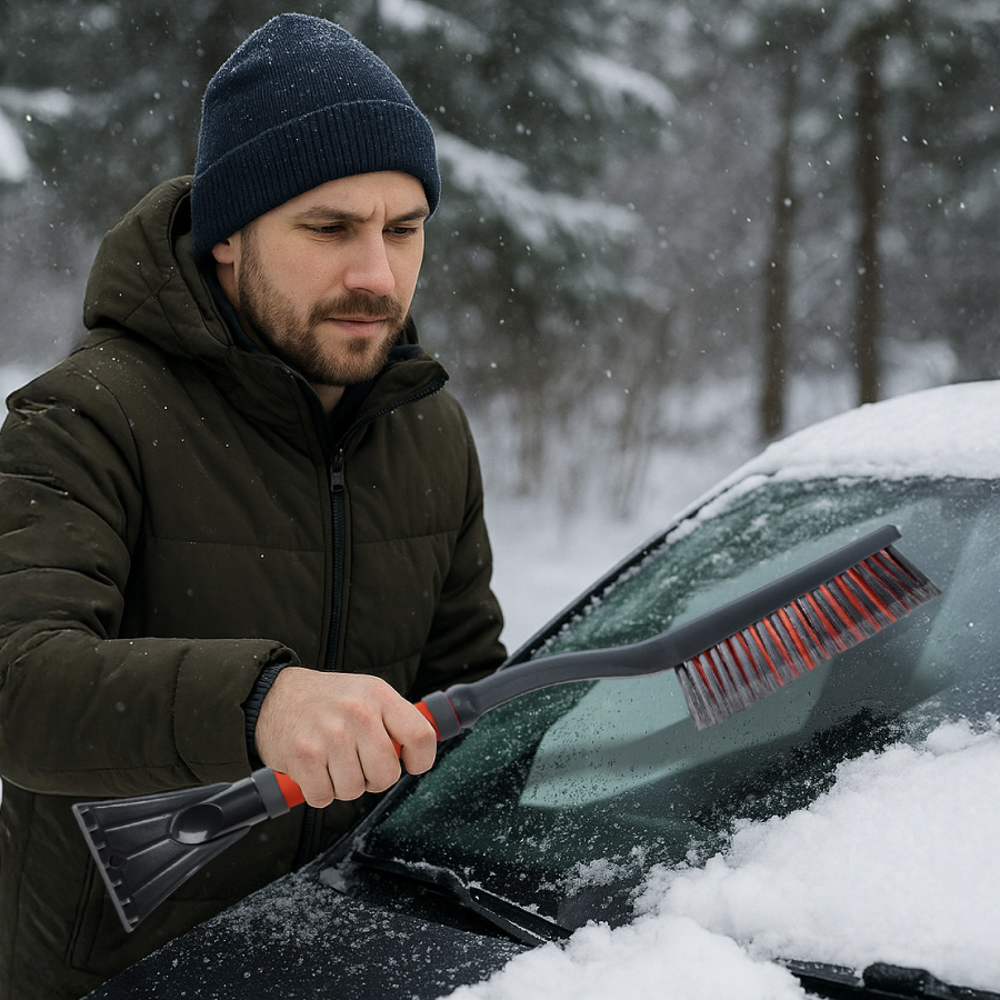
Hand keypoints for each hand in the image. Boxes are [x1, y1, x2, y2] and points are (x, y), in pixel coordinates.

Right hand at [254, 667, 436, 806]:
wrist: (273, 695)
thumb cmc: (326, 701)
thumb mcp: (366, 694)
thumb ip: (393, 721)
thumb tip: (417, 755)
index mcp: (379, 695)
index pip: (420, 736)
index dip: (420, 760)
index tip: (409, 764)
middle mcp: (358, 712)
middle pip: (387, 774)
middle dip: (374, 779)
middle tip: (359, 765)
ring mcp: (330, 734)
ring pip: (354, 790)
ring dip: (342, 785)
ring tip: (331, 761)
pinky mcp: (304, 755)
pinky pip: (324, 796)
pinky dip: (318, 791)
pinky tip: (313, 769)